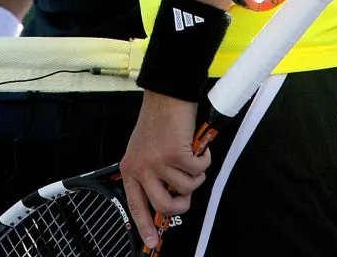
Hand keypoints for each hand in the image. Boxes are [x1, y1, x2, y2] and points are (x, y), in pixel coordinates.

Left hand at [119, 91, 209, 249]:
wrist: (166, 94)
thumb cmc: (158, 119)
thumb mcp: (145, 149)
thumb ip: (152, 173)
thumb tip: (169, 196)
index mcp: (131, 167)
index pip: (136, 205)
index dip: (145, 226)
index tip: (152, 242)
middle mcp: (142, 167)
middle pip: (164, 204)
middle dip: (182, 204)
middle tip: (188, 195)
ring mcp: (158, 161)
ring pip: (186, 188)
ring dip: (196, 175)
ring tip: (193, 158)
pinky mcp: (176, 153)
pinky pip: (198, 170)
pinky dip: (204, 160)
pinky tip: (200, 149)